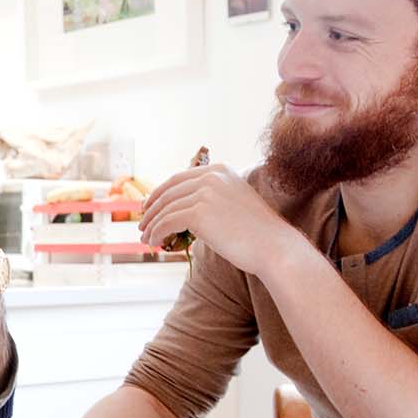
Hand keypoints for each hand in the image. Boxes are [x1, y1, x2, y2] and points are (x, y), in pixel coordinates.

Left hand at [137, 163, 301, 275]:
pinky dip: (156, 232)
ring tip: (146, 238)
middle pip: (169, 191)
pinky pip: (167, 222)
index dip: (160, 193)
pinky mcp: (199, 212)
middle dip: (152, 208)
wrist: (274, 247)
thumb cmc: (257, 233)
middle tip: (143, 224)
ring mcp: (205, 192)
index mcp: (219, 170)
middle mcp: (211, 176)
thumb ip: (211, 199)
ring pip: (166, 208)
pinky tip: (153, 242)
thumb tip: (183, 210)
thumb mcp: (234, 204)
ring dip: (152, 224)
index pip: (179, 178)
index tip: (150, 206)